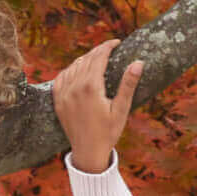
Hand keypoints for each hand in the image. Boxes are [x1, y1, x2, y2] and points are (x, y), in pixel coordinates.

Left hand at [52, 40, 141, 173]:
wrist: (88, 153)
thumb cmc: (108, 133)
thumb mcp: (121, 110)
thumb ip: (128, 85)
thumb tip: (138, 63)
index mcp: (91, 87)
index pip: (99, 57)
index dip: (108, 46)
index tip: (116, 42)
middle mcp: (75, 87)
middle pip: (86, 59)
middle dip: (98, 51)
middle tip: (108, 49)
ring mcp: (64, 94)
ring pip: (73, 66)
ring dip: (84, 59)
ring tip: (95, 59)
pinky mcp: (58, 101)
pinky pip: (61, 78)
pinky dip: (70, 70)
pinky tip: (77, 70)